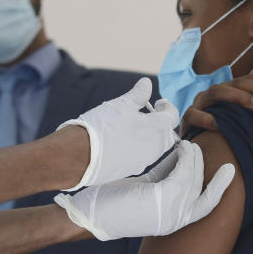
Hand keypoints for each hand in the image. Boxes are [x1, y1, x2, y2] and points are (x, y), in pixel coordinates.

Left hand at [54, 140, 234, 239]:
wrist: (93, 214)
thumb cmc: (115, 200)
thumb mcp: (147, 186)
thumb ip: (165, 174)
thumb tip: (179, 154)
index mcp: (172, 220)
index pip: (205, 204)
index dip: (220, 187)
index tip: (229, 169)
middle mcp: (175, 221)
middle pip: (202, 190)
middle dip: (203, 165)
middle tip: (197, 146)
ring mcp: (171, 214)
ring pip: (194, 180)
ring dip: (193, 158)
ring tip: (188, 144)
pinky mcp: (163, 202)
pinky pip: (183, 174)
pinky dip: (184, 159)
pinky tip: (181, 147)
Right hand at [59, 78, 178, 190]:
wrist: (79, 155)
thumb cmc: (102, 126)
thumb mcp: (121, 104)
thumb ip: (138, 94)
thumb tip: (147, 83)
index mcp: (156, 129)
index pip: (172, 116)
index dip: (166, 107)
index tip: (157, 103)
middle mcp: (154, 148)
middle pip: (166, 134)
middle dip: (160, 124)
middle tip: (147, 115)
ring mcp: (143, 161)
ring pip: (155, 147)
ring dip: (150, 136)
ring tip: (133, 127)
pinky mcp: (131, 170)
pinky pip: (142, 157)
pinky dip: (138, 148)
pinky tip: (123, 141)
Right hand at [181, 65, 252, 134]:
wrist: (197, 143)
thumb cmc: (223, 126)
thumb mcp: (238, 110)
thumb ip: (251, 91)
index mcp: (229, 90)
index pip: (249, 80)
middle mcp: (214, 93)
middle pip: (234, 83)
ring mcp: (200, 104)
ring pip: (216, 92)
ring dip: (237, 98)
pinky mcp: (188, 120)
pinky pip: (193, 115)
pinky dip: (205, 118)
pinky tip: (219, 125)